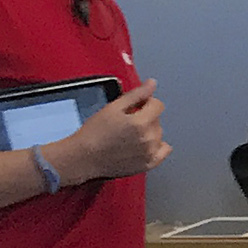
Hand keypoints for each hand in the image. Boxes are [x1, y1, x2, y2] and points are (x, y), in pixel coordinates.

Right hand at [46, 80, 167, 183]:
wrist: (83, 157)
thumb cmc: (93, 133)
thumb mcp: (112, 108)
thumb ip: (135, 95)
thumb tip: (151, 84)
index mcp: (141, 122)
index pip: (157, 105)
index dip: (146, 102)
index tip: (136, 106)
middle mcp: (149, 138)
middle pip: (157, 120)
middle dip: (145, 117)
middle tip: (126, 122)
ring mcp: (150, 152)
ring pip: (158, 134)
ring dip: (148, 131)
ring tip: (128, 135)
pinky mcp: (149, 164)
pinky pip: (164, 151)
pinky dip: (157, 145)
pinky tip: (143, 144)